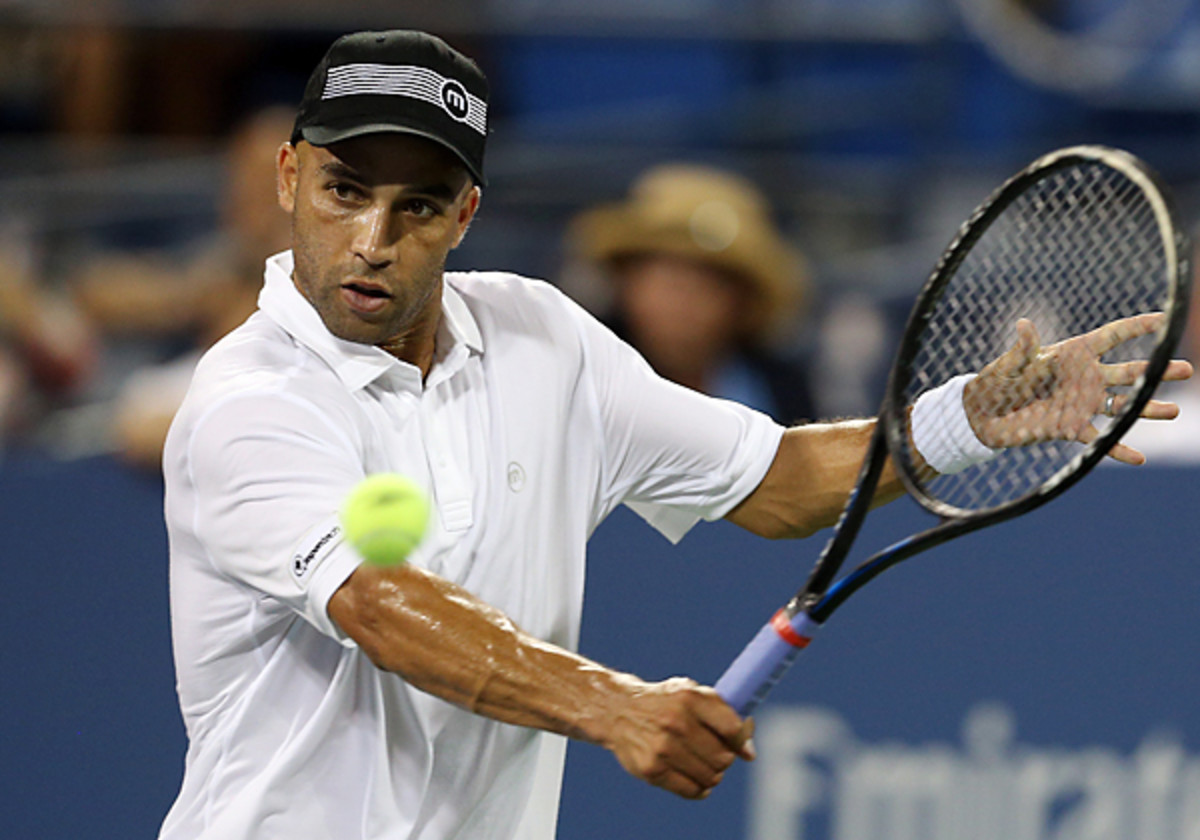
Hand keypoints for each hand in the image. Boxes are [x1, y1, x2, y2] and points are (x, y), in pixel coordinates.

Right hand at [603, 677, 754, 799]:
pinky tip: (694, 777)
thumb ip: (723, 717)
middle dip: (725, 758)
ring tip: (702, 763)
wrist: (617, 710)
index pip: (733, 729)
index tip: (737, 742)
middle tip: (715, 752)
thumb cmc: (664, 703)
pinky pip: (692, 790)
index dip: (740, 739)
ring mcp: (662, 748)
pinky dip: (699, 788)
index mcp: (689, 698)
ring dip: (712, 774)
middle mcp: (676, 722)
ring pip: (711, 776)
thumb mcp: (691, 694)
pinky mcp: (651, 770)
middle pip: (724, 757)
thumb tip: (749, 753)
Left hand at [963, 313, 1192, 464]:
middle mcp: (1085, 378)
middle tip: (1186, 369)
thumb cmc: (996, 380)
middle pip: (1129, 371)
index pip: (1112, 336)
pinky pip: (1100, 440)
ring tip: (1173, 411)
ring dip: (1147, 408)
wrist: (982, 414)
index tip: (1167, 319)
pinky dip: (1117, 449)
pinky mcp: (1071, 428)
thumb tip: (1024, 325)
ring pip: (1122, 405)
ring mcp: (1082, 403)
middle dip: (1157, 370)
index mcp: (1072, 354)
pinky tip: (1139, 459)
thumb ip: (1022, 349)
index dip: (1138, 326)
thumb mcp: (1009, 363)